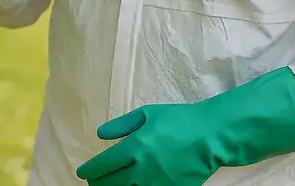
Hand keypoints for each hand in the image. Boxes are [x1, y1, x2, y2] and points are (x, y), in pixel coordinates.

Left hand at [76, 67, 294, 184]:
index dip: (90, 171)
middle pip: (112, 184)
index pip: (104, 165)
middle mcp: (144, 169)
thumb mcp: (148, 114)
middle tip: (93, 182)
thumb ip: (122, 125)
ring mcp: (158, 183)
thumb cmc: (179, 120)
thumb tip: (100, 135)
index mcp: (136, 147)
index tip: (83, 172)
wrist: (212, 136)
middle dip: (98, 184)